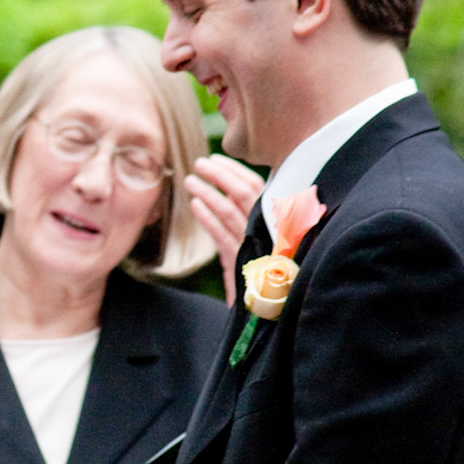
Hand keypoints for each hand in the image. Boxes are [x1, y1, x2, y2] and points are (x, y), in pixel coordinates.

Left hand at [185, 155, 264, 305]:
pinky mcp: (240, 261)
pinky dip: (207, 218)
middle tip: (199, 163)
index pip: (254, 185)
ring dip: (208, 192)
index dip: (233, 170)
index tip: (215, 159)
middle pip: (242, 193)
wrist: (268, 304)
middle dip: (219, 174)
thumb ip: (252, 212)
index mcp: (274, 217)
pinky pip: (221, 235)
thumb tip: (232, 185)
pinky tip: (194, 205)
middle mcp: (267, 227)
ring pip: (229, 211)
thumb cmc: (263, 265)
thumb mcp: (261, 235)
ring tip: (190, 180)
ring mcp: (254, 244)